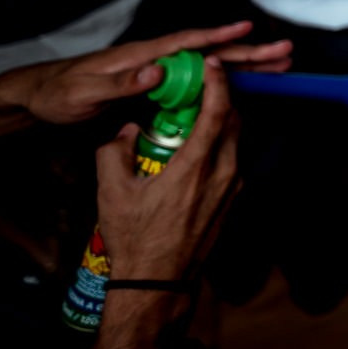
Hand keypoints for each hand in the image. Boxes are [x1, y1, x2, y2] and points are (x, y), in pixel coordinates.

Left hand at [0, 21, 291, 127]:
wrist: (42, 98)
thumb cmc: (61, 93)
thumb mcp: (86, 92)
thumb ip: (123, 82)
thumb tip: (159, 71)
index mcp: (142, 55)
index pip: (188, 43)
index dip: (219, 37)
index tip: (248, 30)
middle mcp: (157, 59)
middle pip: (211, 53)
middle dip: (249, 51)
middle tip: (284, 52)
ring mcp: (160, 72)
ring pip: (212, 67)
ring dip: (246, 66)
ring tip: (279, 66)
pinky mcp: (159, 87)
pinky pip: (201, 83)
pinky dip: (227, 83)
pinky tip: (246, 86)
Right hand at [95, 58, 240, 282]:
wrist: (158, 282)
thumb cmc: (135, 239)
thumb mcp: (112, 191)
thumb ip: (114, 151)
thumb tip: (125, 130)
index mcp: (196, 167)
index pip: (218, 112)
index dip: (218, 83)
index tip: (212, 66)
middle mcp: (223, 174)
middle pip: (233, 122)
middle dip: (220, 98)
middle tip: (199, 87)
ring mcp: (232, 189)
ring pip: (235, 141)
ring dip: (220, 122)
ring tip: (194, 115)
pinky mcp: (232, 200)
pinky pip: (232, 160)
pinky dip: (219, 145)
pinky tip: (197, 147)